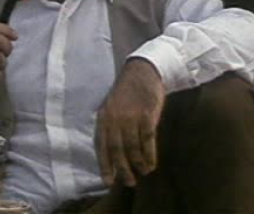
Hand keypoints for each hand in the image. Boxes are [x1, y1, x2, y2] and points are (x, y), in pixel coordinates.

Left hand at [96, 58, 164, 186]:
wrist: (142, 71)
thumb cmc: (126, 92)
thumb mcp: (111, 106)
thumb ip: (110, 126)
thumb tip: (112, 152)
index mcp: (103, 117)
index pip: (101, 146)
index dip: (104, 165)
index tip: (108, 182)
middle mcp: (115, 119)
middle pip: (117, 151)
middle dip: (123, 169)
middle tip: (129, 182)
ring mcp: (131, 118)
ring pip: (133, 148)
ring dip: (138, 164)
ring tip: (143, 172)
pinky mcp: (146, 116)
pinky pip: (147, 141)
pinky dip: (150, 155)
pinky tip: (152, 163)